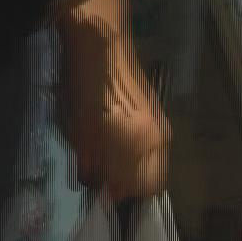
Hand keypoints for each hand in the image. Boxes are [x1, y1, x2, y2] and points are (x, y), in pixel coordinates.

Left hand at [58, 12, 168, 202]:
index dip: (121, 195)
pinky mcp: (157, 114)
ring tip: (110, 160)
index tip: (102, 192)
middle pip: (153, 179)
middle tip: (106, 178)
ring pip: (154, 163)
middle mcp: (158, 138)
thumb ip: (93, 167)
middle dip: (131, 185)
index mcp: (139, 145)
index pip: (141, 188)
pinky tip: (118, 143)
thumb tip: (102, 190)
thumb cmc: (84, 88)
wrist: (101, 45)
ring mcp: (161, 124)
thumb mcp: (80, 133)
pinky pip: (154, 147)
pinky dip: (139, 154)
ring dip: (135, 170)